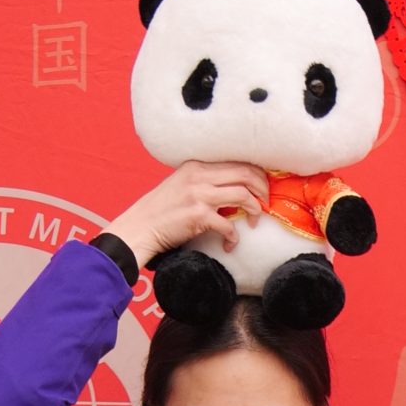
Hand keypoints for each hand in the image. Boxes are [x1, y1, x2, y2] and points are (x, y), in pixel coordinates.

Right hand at [103, 161, 268, 261]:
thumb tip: (233, 188)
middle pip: (246, 173)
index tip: (262, 187)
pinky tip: (230, 244)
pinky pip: (229, 225)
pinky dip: (234, 237)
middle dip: (262, 189)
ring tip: (254, 221)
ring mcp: (199, 194)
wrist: (140, 228)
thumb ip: (204, 181)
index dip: (256, 174)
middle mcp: (199, 175)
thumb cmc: (161, 211)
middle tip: (265, 204)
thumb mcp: (182, 185)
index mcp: (197, 165)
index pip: (237, 161)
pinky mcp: (199, 216)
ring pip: (243, 195)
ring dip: (255, 210)